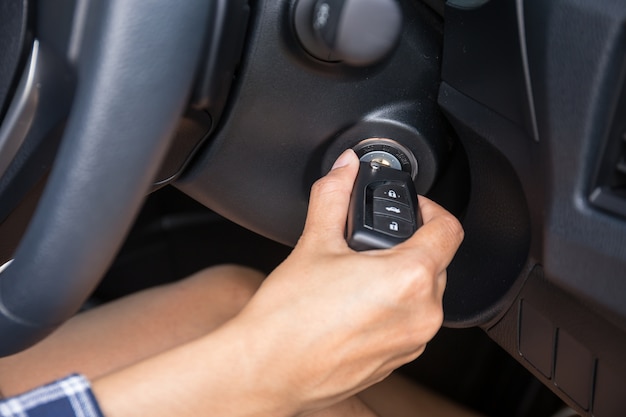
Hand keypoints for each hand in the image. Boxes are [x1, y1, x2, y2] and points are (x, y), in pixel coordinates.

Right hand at [234, 149, 463, 414]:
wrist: (267, 370)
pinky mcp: (397, 361)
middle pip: (436, 262)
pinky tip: (355, 307)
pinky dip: (393, 308)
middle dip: (410, 245)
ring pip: (424, 295)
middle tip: (371, 243)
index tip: (413, 208)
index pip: (448, 230)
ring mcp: (411, 343)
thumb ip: (333, 196)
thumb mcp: (314, 243)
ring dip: (402, 279)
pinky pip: (410, 324)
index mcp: (410, 278)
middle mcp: (422, 315)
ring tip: (358, 277)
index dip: (431, 209)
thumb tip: (344, 167)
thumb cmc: (288, 317)